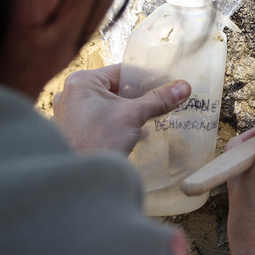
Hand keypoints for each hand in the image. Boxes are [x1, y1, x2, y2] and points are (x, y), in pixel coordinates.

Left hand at [52, 64, 190, 153]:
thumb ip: (158, 99)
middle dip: (140, 96)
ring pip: (109, 105)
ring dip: (131, 111)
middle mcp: (71, 94)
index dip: (147, 77)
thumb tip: (184, 86)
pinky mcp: (74, 131)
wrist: (83, 182)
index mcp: (82, 82)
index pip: (121, 72)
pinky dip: (119, 122)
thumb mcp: (133, 115)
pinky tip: (137, 132)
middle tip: (164, 100)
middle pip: (115, 89)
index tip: (167, 83)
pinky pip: (102, 119)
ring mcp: (70, 114)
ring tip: (154, 116)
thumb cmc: (101, 140)